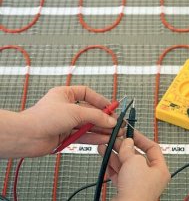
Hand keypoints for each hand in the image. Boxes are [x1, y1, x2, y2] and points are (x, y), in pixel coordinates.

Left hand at [1, 86, 121, 157]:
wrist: (28, 136)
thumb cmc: (44, 117)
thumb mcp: (75, 111)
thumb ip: (95, 116)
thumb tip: (110, 120)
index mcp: (65, 94)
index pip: (87, 93)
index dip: (100, 100)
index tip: (111, 107)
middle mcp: (66, 108)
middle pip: (90, 111)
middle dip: (103, 118)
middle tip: (116, 123)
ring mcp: (66, 122)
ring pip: (88, 125)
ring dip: (101, 129)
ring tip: (114, 133)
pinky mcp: (66, 135)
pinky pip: (84, 135)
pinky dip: (94, 137)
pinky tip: (104, 138)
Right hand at [98, 132, 170, 200]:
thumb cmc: (137, 191)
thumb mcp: (134, 161)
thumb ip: (129, 149)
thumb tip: (127, 142)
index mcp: (159, 169)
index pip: (152, 148)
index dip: (141, 138)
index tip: (130, 132)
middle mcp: (150, 176)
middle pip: (137, 156)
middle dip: (124, 147)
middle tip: (114, 139)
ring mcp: (138, 183)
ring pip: (126, 164)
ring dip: (115, 154)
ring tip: (105, 146)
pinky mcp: (127, 189)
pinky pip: (120, 174)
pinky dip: (112, 166)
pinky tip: (105, 158)